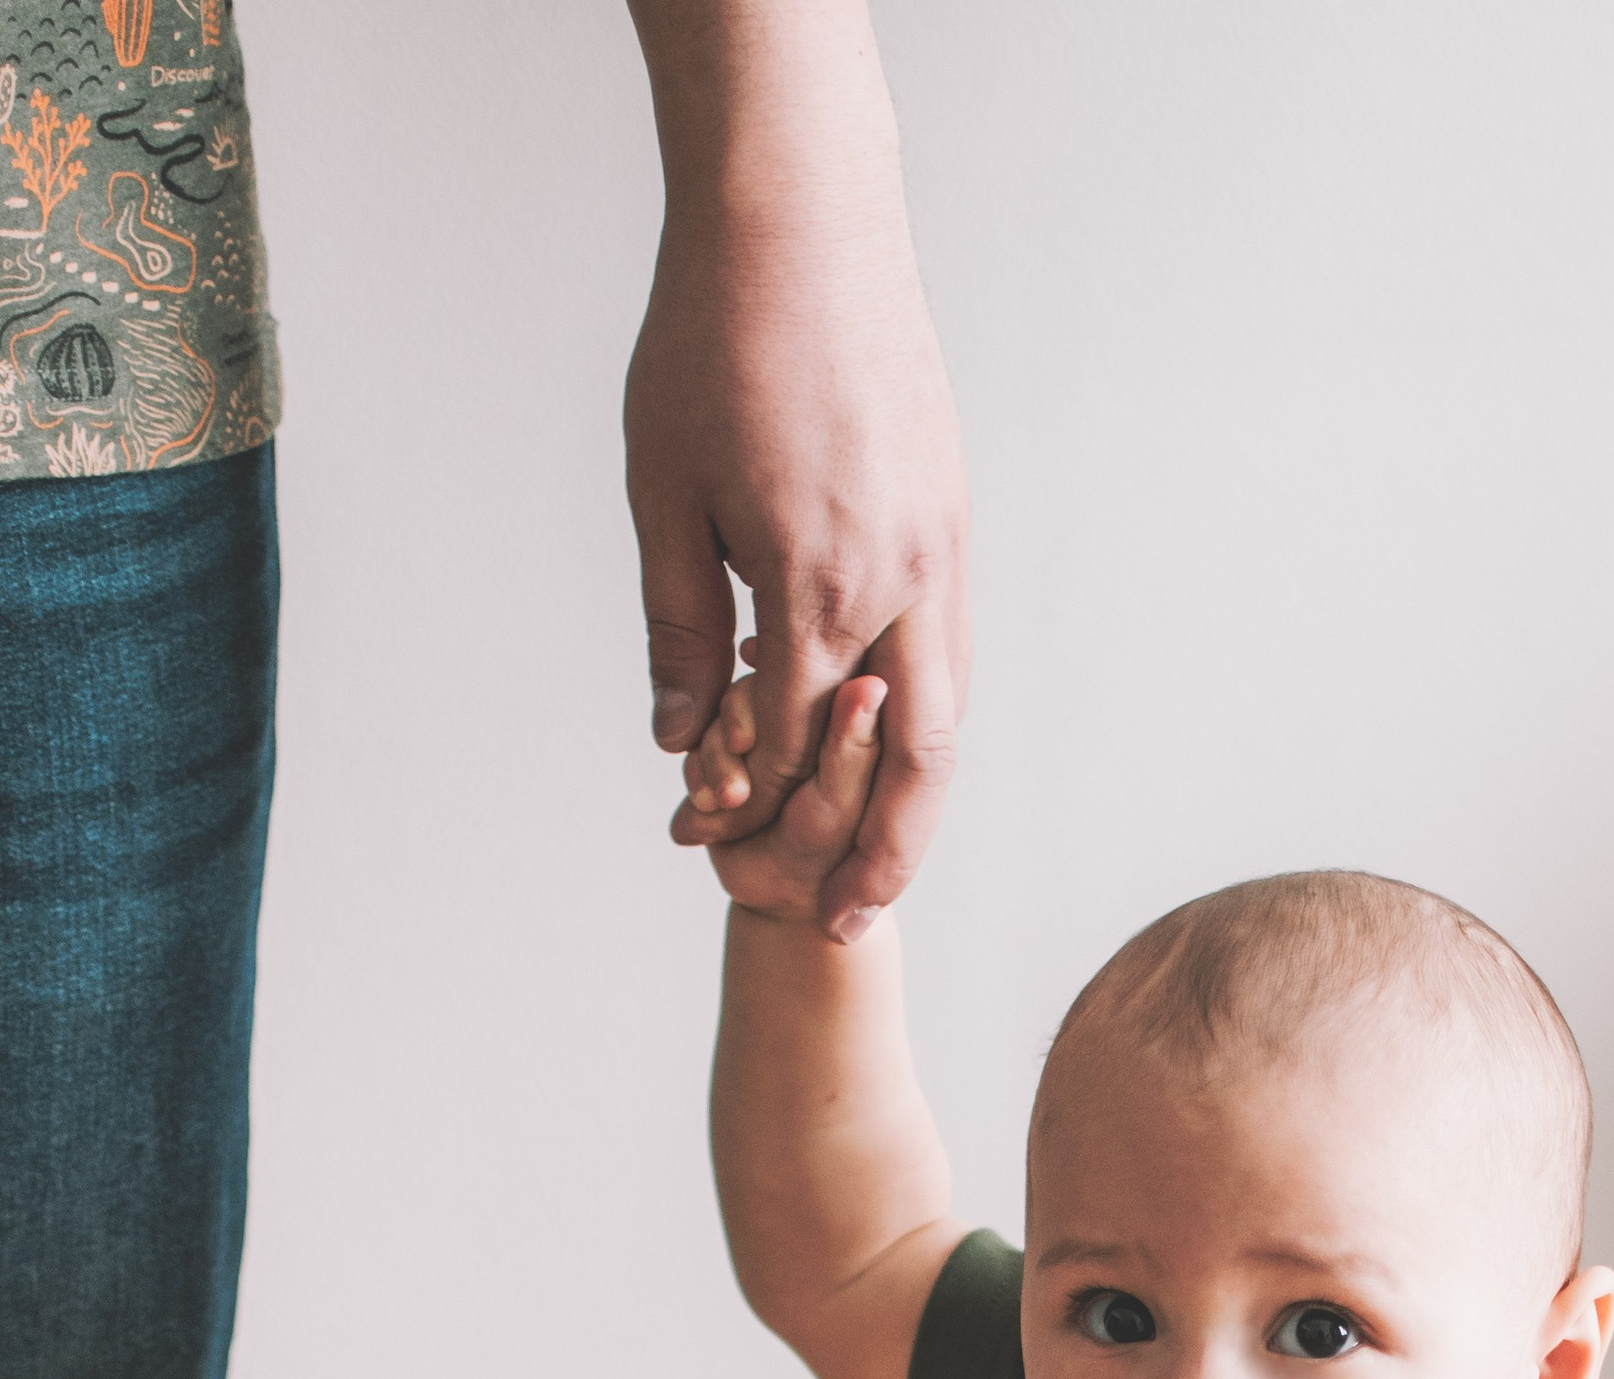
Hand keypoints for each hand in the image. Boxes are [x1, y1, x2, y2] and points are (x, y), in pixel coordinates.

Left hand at [627, 176, 967, 937]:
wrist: (801, 217)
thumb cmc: (714, 341)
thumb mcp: (662, 490)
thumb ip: (675, 622)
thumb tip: (672, 735)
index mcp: (814, 586)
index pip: (787, 746)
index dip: (744, 804)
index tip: (706, 844)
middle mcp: (898, 581)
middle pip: (909, 765)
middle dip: (880, 857)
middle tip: (845, 926)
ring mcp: (939, 548)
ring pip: (947, 710)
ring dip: (915, 795)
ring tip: (881, 857)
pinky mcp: (951, 514)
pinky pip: (950, 645)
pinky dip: (923, 711)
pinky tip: (889, 738)